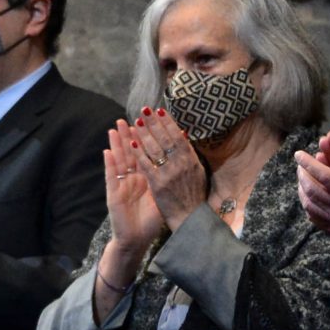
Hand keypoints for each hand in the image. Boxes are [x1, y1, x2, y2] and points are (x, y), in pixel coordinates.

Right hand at [102, 121, 166, 258]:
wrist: (137, 239)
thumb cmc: (150, 220)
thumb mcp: (162, 197)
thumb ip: (166, 180)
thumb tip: (181, 162)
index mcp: (145, 177)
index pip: (146, 154)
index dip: (147, 139)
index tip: (149, 123)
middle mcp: (132, 178)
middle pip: (131, 153)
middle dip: (130, 136)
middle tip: (127, 118)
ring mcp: (121, 184)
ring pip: (118, 160)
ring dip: (116, 144)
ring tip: (114, 128)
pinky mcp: (113, 194)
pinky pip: (111, 176)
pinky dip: (109, 164)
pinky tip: (106, 151)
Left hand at [126, 110, 205, 229]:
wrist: (190, 219)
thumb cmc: (194, 196)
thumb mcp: (197, 173)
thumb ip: (189, 155)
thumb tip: (183, 135)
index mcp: (191, 160)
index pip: (178, 136)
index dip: (168, 122)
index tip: (160, 110)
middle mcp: (181, 165)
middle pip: (165, 138)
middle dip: (154, 123)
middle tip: (144, 110)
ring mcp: (169, 174)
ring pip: (154, 149)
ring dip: (144, 134)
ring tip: (135, 122)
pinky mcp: (158, 185)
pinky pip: (146, 165)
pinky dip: (139, 153)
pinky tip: (132, 143)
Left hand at [295, 128, 329, 252]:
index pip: (322, 174)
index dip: (307, 163)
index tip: (299, 154)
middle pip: (312, 190)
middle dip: (302, 175)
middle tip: (300, 165)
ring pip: (310, 206)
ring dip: (302, 191)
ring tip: (302, 179)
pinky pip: (316, 220)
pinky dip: (308, 207)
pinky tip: (309, 199)